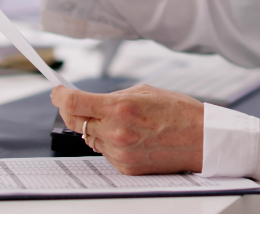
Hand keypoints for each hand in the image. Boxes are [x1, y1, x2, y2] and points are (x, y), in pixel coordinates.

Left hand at [51, 84, 203, 174]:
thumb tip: (87, 100)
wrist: (202, 140)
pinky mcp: (125, 168)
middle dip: (73, 110)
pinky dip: (108, 141)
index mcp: (119, 108)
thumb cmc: (177, 111)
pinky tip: (128, 135)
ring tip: (119, 119)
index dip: (59, 96)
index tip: (57, 91)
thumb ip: (111, 97)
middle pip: (75, 122)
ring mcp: (120, 153)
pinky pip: (104, 152)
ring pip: (89, 138)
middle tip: (78, 102)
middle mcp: (116, 132)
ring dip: (94, 127)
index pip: (73, 103)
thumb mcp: (142, 91)